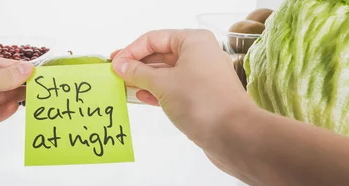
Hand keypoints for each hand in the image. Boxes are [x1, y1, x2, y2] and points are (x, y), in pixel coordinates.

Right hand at [111, 29, 256, 145]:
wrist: (234, 135)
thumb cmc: (202, 102)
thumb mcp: (162, 83)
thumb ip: (138, 72)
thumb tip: (121, 65)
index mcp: (193, 42)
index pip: (154, 39)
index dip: (131, 50)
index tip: (115, 63)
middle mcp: (200, 55)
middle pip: (160, 54)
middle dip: (137, 64)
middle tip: (116, 73)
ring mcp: (202, 76)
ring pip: (167, 72)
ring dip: (145, 79)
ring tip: (125, 86)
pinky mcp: (202, 96)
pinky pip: (174, 87)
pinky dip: (157, 91)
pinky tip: (142, 96)